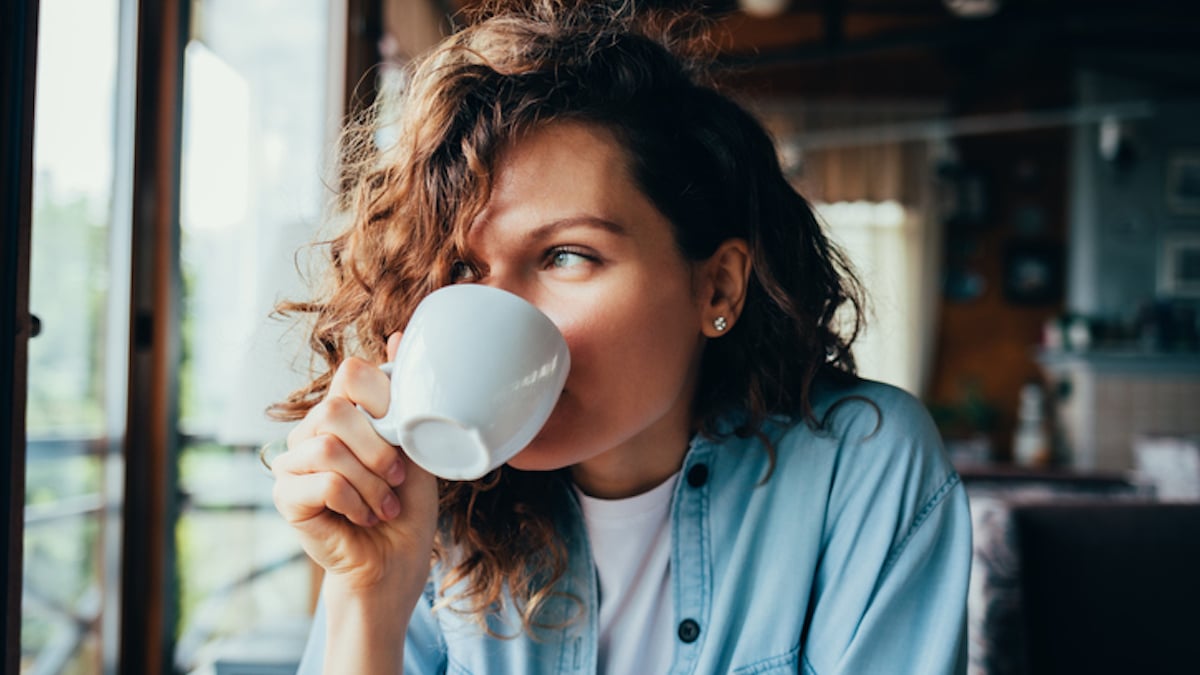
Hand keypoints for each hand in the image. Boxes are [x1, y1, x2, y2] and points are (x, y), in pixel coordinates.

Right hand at [270, 332, 438, 597]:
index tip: (403, 435)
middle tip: (398, 480)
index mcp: (343, 412)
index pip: (351, 373)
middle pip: (336, 409)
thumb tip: (400, 335)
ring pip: (328, 447)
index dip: (383, 399)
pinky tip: (364, 517)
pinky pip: (320, 481)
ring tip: (384, 504)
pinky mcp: (286, 495)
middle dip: (378, 449)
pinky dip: (355, 501)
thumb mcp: (416, 444)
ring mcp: (292, 461)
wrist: (396, 561)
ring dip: (370, 482)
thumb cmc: (407, 505)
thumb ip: (404, 397)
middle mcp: (312, 430)